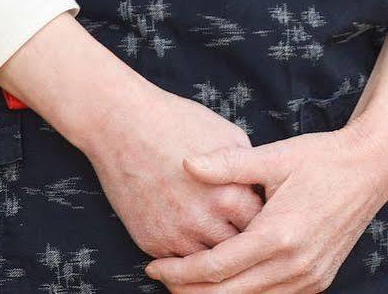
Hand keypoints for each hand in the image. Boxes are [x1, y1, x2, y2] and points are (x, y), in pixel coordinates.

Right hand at [78, 78, 263, 258]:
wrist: (123, 126)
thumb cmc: (178, 123)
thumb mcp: (229, 136)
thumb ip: (248, 170)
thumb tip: (263, 190)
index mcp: (229, 194)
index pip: (261, 224)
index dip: (264, 219)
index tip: (262, 213)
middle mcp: (204, 221)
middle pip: (238, 248)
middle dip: (243, 239)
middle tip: (244, 229)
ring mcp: (175, 236)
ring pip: (209, 263)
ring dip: (216, 250)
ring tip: (220, 235)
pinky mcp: (151, 243)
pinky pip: (180, 264)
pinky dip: (190, 255)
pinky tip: (195, 240)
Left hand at [142, 123, 387, 292]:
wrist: (372, 167)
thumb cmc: (322, 157)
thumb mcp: (275, 156)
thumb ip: (229, 164)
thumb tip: (186, 163)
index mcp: (279, 234)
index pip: (215, 267)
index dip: (179, 271)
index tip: (154, 265)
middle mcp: (294, 264)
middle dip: (189, 291)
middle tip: (163, 279)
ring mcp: (309, 277)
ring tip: (188, 284)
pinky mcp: (318, 280)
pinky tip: (226, 284)